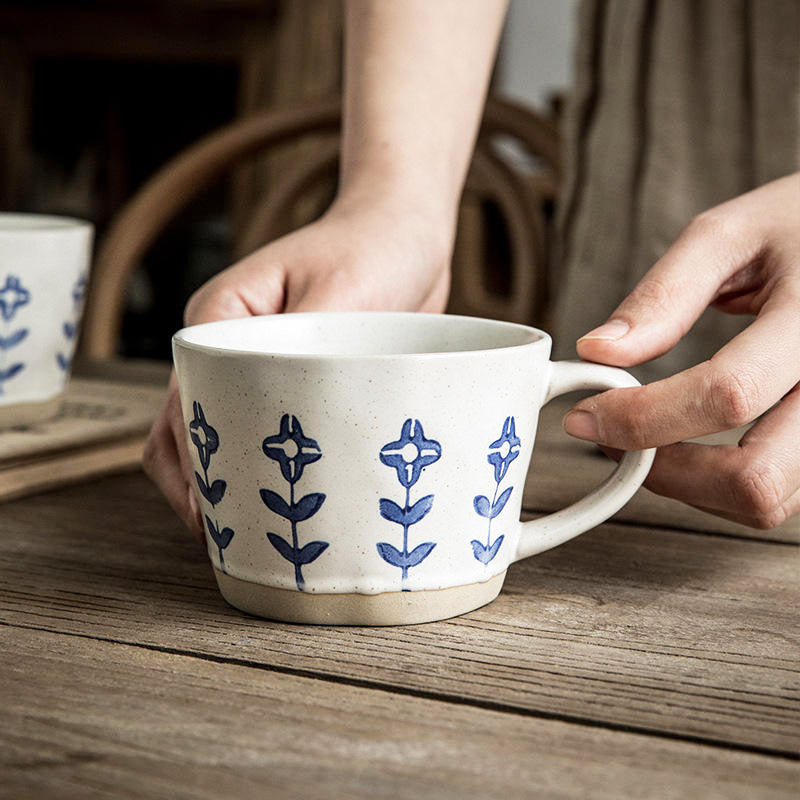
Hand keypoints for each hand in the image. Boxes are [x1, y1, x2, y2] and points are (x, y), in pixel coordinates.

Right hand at [143, 196, 450, 536]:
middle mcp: (228, 345)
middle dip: (200, 485)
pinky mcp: (291, 383)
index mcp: (220, 316)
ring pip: (221, 436)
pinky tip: (285, 501)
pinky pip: (265, 433)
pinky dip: (265, 467)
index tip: (213, 511)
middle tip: (231, 540)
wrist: (406, 232)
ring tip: (251, 536)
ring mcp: (257, 366)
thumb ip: (303, 348)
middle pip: (186, 427)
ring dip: (228, 482)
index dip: (194, 462)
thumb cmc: (373, 247)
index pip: (185, 401)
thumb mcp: (342, 291)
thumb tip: (279, 416)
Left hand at [564, 172, 799, 528]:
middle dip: (666, 472)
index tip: (585, 414)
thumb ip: (664, 294)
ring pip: (767, 500)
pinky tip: (689, 444)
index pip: (728, 394)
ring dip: (690, 486)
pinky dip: (719, 485)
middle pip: (755, 479)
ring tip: (646, 439)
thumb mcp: (729, 234)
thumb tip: (597, 349)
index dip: (642, 417)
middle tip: (614, 442)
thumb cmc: (798, 226)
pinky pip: (778, 492)